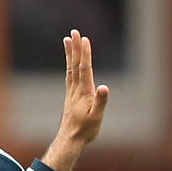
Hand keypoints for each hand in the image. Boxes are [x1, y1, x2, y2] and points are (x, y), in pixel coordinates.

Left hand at [45, 30, 108, 170]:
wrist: (70, 138)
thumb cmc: (85, 130)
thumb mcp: (97, 117)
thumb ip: (100, 102)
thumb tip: (104, 87)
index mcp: (84, 92)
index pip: (84, 68)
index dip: (84, 53)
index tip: (84, 39)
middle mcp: (76, 89)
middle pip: (75, 64)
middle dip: (75, 47)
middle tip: (74, 32)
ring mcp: (72, 92)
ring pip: (70, 68)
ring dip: (70, 53)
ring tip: (67, 39)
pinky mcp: (70, 96)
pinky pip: (69, 76)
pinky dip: (69, 65)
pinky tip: (69, 61)